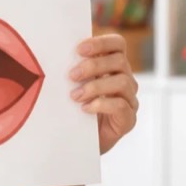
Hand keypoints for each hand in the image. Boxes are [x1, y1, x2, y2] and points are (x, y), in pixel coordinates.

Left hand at [69, 34, 138, 153]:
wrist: (79, 142)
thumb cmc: (74, 110)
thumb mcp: (73, 85)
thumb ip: (74, 70)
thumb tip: (56, 53)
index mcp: (113, 67)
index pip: (118, 44)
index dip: (101, 43)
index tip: (79, 49)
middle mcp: (126, 80)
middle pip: (120, 61)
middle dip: (94, 65)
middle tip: (72, 75)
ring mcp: (129, 100)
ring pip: (123, 82)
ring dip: (96, 86)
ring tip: (75, 96)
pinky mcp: (128, 120)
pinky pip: (122, 106)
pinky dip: (102, 105)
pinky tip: (85, 109)